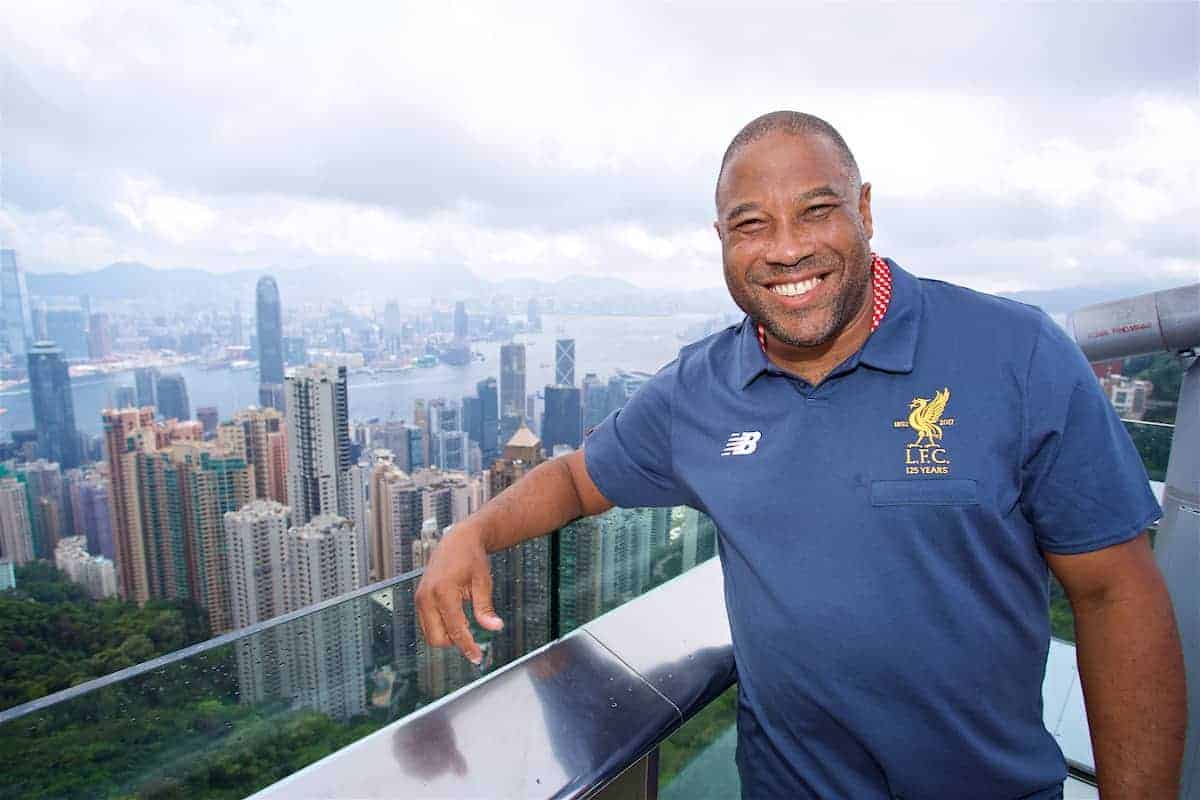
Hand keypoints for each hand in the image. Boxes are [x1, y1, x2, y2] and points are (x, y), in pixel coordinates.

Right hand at [414, 523, 503, 664]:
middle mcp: (427, 597)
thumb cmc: (471, 558)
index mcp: (443, 591)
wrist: (457, 540)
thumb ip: (485, 607)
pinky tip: (457, 618)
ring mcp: (420, 598)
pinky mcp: (419, 599)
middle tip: (473, 638)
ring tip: (466, 622)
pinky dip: (441, 627)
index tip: (477, 658)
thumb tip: (494, 627)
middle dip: (455, 642)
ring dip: (447, 635)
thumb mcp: (483, 582)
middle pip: (437, 638)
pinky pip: (427, 624)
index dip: (467, 646)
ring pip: (430, 634)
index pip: (455, 629)